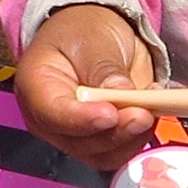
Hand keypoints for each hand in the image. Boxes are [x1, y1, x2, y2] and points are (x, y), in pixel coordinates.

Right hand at [17, 1, 162, 172]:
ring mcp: (75, 135)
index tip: (111, 114)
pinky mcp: (99, 142)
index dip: (82, 120)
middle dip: (116, 132)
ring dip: (132, 137)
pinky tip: (150, 112)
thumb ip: (105, 68)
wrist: (95, 34)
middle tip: (143, 113)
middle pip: (80, 142)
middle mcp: (51, 119)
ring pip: (103, 155)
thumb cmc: (84, 32)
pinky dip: (139, 137)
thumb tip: (121, 94)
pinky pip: (120, 152)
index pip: (52, 114)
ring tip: (151, 107)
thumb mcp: (93, 38)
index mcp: (36, 86)